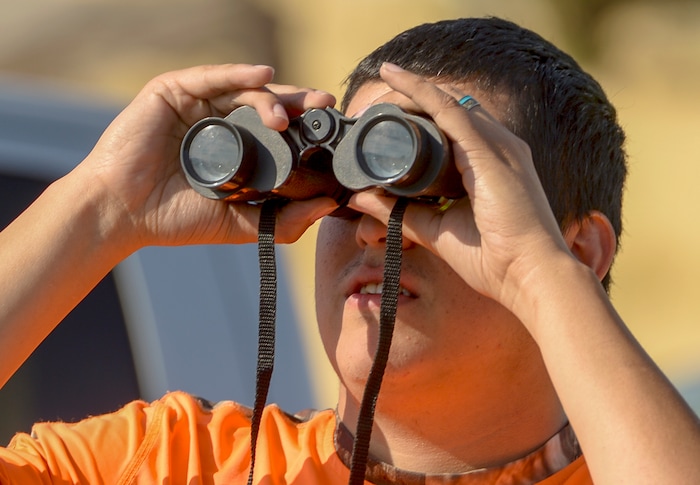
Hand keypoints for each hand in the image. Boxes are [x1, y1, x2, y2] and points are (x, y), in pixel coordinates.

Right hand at [75, 64, 338, 254]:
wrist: (123, 214)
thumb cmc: (175, 219)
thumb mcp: (239, 223)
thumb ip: (283, 221)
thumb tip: (331, 206)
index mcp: (235, 149)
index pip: (277, 132)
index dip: (305, 129)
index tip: (333, 132)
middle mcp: (219, 123)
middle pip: (266, 106)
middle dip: (298, 105)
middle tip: (325, 107)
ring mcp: (196, 105)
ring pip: (243, 91)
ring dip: (270, 98)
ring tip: (287, 116)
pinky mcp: (172, 91)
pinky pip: (211, 77)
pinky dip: (237, 74)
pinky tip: (263, 75)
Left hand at [347, 63, 573, 313]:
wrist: (529, 275)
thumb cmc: (494, 259)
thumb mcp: (436, 229)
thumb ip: (399, 212)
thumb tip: (359, 197)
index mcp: (491, 164)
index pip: (452, 126)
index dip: (419, 117)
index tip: (383, 120)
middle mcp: (498, 146)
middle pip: (448, 109)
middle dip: (409, 101)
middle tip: (370, 109)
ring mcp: (497, 144)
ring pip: (445, 102)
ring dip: (410, 92)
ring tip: (379, 87)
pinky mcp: (488, 150)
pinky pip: (448, 110)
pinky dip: (420, 93)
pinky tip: (395, 80)